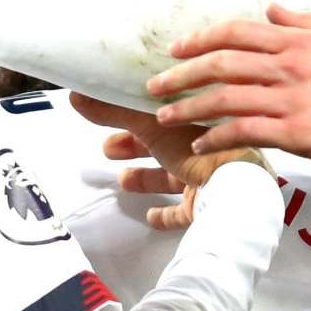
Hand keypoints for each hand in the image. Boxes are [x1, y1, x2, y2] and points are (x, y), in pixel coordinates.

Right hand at [70, 96, 264, 229]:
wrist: (234, 191)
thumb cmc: (198, 148)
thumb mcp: (151, 124)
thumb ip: (115, 111)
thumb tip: (76, 95)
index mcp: (200, 118)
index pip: (166, 109)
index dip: (138, 110)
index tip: (115, 110)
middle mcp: (208, 146)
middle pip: (166, 143)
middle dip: (135, 145)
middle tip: (108, 148)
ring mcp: (211, 178)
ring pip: (174, 176)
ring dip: (147, 177)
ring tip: (122, 179)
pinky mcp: (209, 207)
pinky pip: (187, 211)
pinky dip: (168, 213)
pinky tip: (151, 215)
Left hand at [145, 6, 310, 169]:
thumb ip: (308, 22)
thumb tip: (274, 8)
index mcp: (301, 40)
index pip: (237, 32)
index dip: (201, 39)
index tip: (177, 50)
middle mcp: (291, 65)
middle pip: (221, 63)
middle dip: (181, 74)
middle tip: (155, 85)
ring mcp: (293, 99)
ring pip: (225, 98)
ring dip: (188, 107)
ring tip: (165, 117)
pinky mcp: (298, 133)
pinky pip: (244, 132)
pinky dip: (216, 138)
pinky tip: (200, 146)